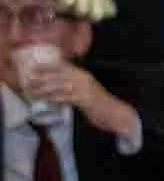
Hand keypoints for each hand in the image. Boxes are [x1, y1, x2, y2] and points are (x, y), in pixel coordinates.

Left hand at [24, 59, 138, 144]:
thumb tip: (57, 86)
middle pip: (58, 75)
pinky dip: (54, 98)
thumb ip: (74, 86)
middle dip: (42, 77)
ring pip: (59, 86)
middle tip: (29, 80)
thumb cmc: (101, 105)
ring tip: (33, 91)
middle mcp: (83, 79)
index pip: (62, 66)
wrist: (117, 115)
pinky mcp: (84, 100)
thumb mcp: (87, 91)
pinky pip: (65, 97)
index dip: (47, 66)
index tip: (34, 67)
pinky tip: (46, 100)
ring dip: (44, 88)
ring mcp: (84, 89)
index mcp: (83, 75)